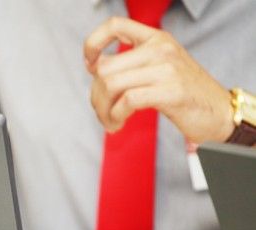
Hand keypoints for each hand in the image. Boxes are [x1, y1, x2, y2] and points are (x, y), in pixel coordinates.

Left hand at [84, 17, 233, 143]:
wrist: (219, 113)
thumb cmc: (184, 93)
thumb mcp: (160, 67)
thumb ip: (132, 63)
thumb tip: (95, 68)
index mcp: (156, 39)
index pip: (115, 25)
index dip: (93, 43)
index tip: (89, 66)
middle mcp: (161, 49)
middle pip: (105, 68)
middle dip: (96, 95)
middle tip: (102, 112)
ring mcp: (167, 69)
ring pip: (111, 85)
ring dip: (103, 110)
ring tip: (110, 122)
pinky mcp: (171, 92)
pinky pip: (127, 101)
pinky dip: (115, 116)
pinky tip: (118, 124)